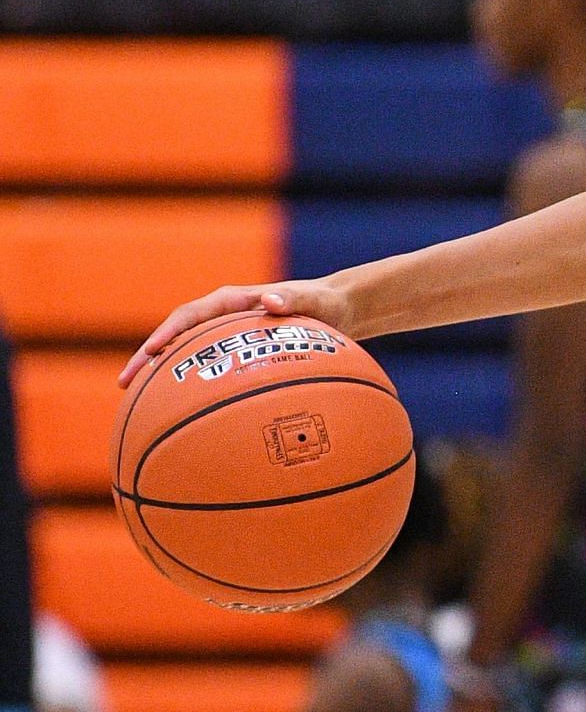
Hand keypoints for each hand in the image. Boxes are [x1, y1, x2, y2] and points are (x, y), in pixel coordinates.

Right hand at [119, 277, 354, 387]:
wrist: (334, 308)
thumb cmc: (323, 303)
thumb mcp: (312, 300)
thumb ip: (293, 299)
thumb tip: (271, 302)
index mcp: (231, 301)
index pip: (189, 316)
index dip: (167, 334)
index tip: (150, 352)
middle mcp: (220, 316)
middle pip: (175, 336)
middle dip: (147, 358)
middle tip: (124, 383)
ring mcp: (224, 333)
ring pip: (184, 353)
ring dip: (159, 373)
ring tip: (135, 401)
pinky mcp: (233, 350)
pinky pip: (204, 367)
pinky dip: (188, 384)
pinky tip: (179, 412)